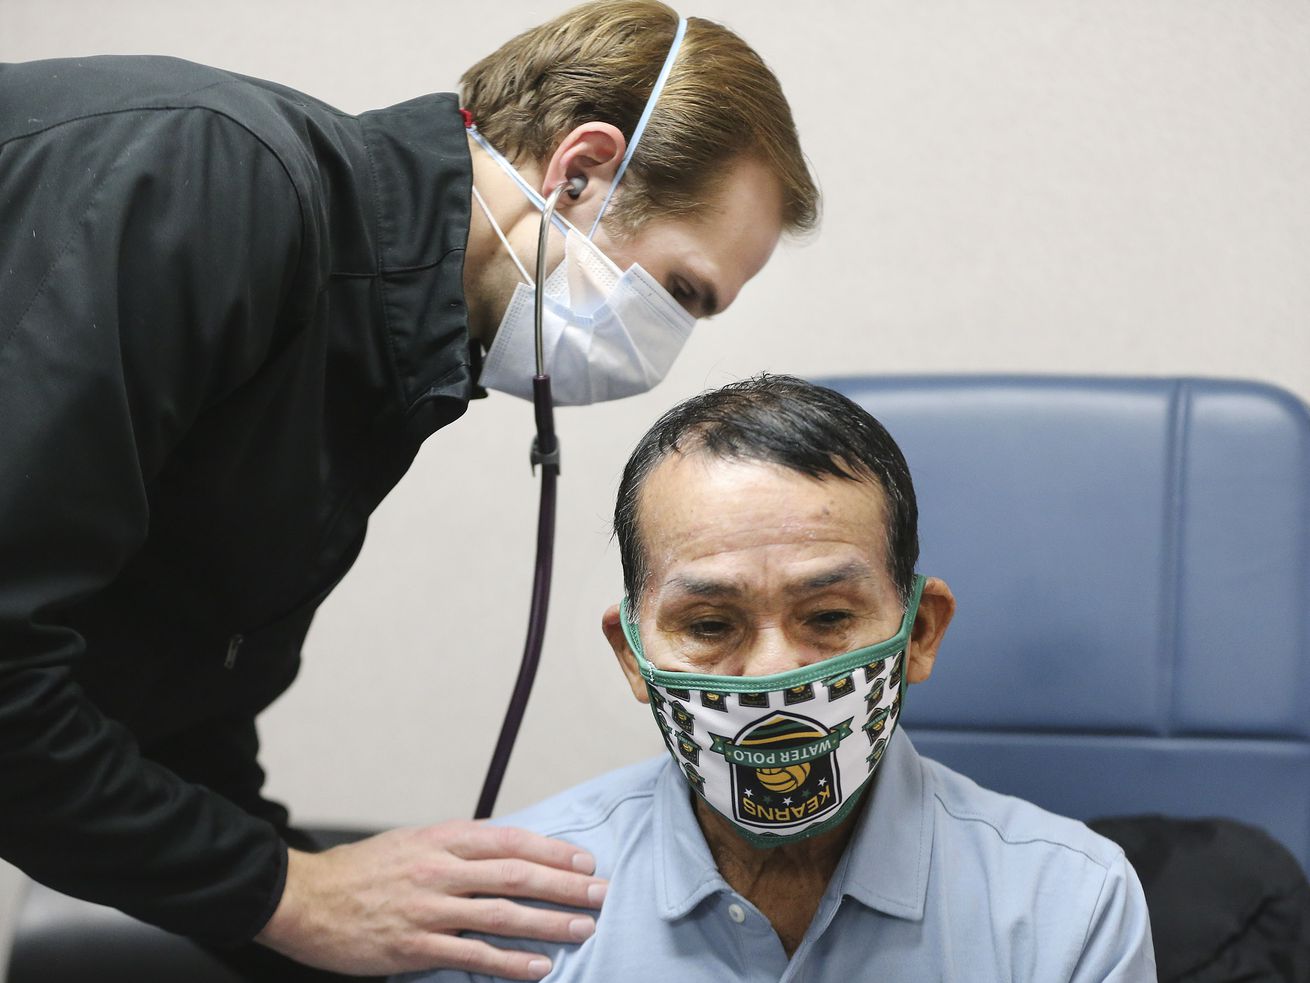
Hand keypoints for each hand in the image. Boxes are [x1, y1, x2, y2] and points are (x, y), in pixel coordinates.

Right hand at [255, 822, 606, 978]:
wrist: (303, 898)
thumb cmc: (361, 871)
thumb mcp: (412, 842)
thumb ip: (457, 849)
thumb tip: (505, 852)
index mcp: (441, 839)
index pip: (510, 840)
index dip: (552, 850)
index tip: (584, 860)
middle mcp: (439, 870)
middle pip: (515, 875)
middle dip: (564, 885)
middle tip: (601, 893)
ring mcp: (427, 909)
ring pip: (501, 915)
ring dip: (548, 923)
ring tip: (583, 929)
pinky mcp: (414, 946)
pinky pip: (472, 955)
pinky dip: (510, 963)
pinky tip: (539, 968)